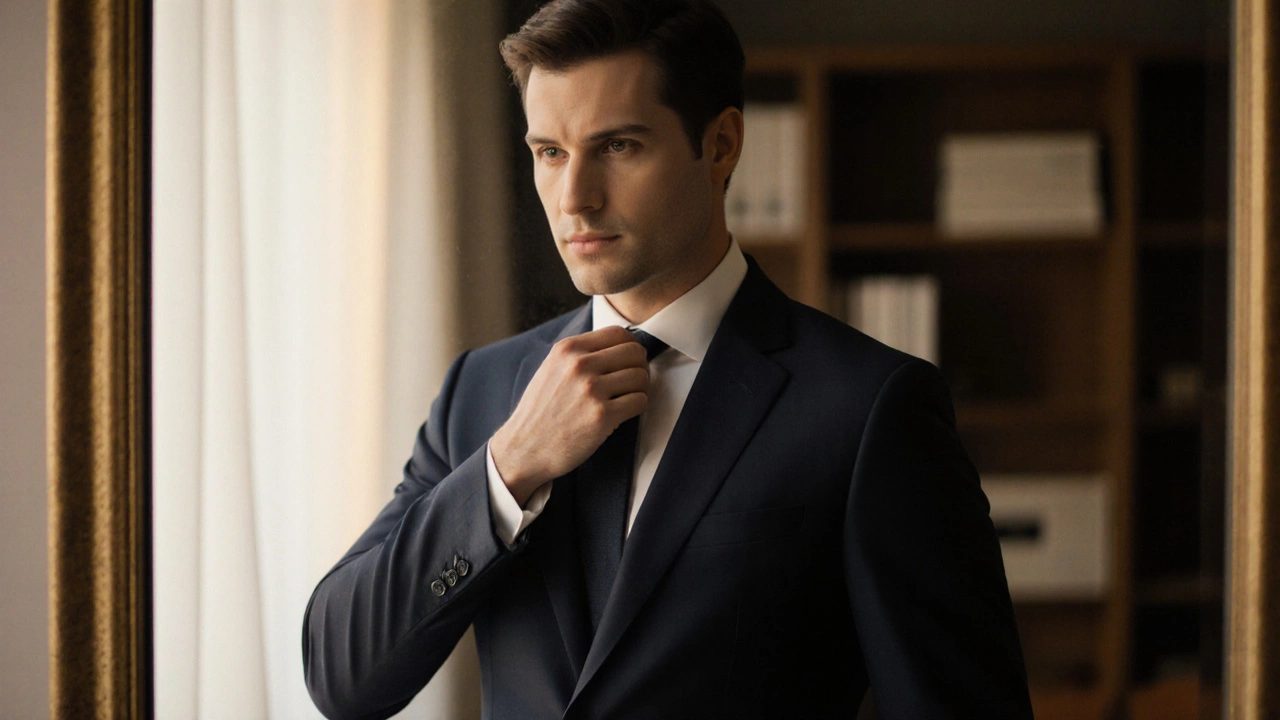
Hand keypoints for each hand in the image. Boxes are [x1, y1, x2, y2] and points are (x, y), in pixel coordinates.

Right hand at [491, 326, 648, 505]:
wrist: (524, 449)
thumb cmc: (540, 412)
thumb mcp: (551, 369)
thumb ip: (580, 355)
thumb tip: (618, 346)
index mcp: (567, 349)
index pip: (618, 333)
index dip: (631, 346)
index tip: (630, 361)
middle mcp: (579, 365)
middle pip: (634, 352)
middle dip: (640, 366)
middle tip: (634, 381)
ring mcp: (591, 390)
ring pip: (640, 377)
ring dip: (641, 388)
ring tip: (628, 398)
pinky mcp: (602, 416)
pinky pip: (639, 401)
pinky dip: (637, 407)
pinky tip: (624, 413)